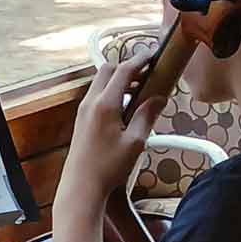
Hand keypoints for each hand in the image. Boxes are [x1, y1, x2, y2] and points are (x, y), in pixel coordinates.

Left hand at [58, 54, 167, 210]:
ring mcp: (82, 110)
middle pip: (107, 70)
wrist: (81, 186)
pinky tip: (125, 106)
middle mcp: (90, 103)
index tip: (154, 55)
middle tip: (147, 74)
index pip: (123, 70)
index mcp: (105, 104)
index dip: (140, 60)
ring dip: (118, 80)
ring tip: (139, 90)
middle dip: (127, 67)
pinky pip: (96, 95)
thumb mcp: (135, 142)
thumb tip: (159, 98)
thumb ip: (147, 116)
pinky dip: (111, 91)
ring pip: (100, 82)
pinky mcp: (80, 120)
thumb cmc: (108, 167)